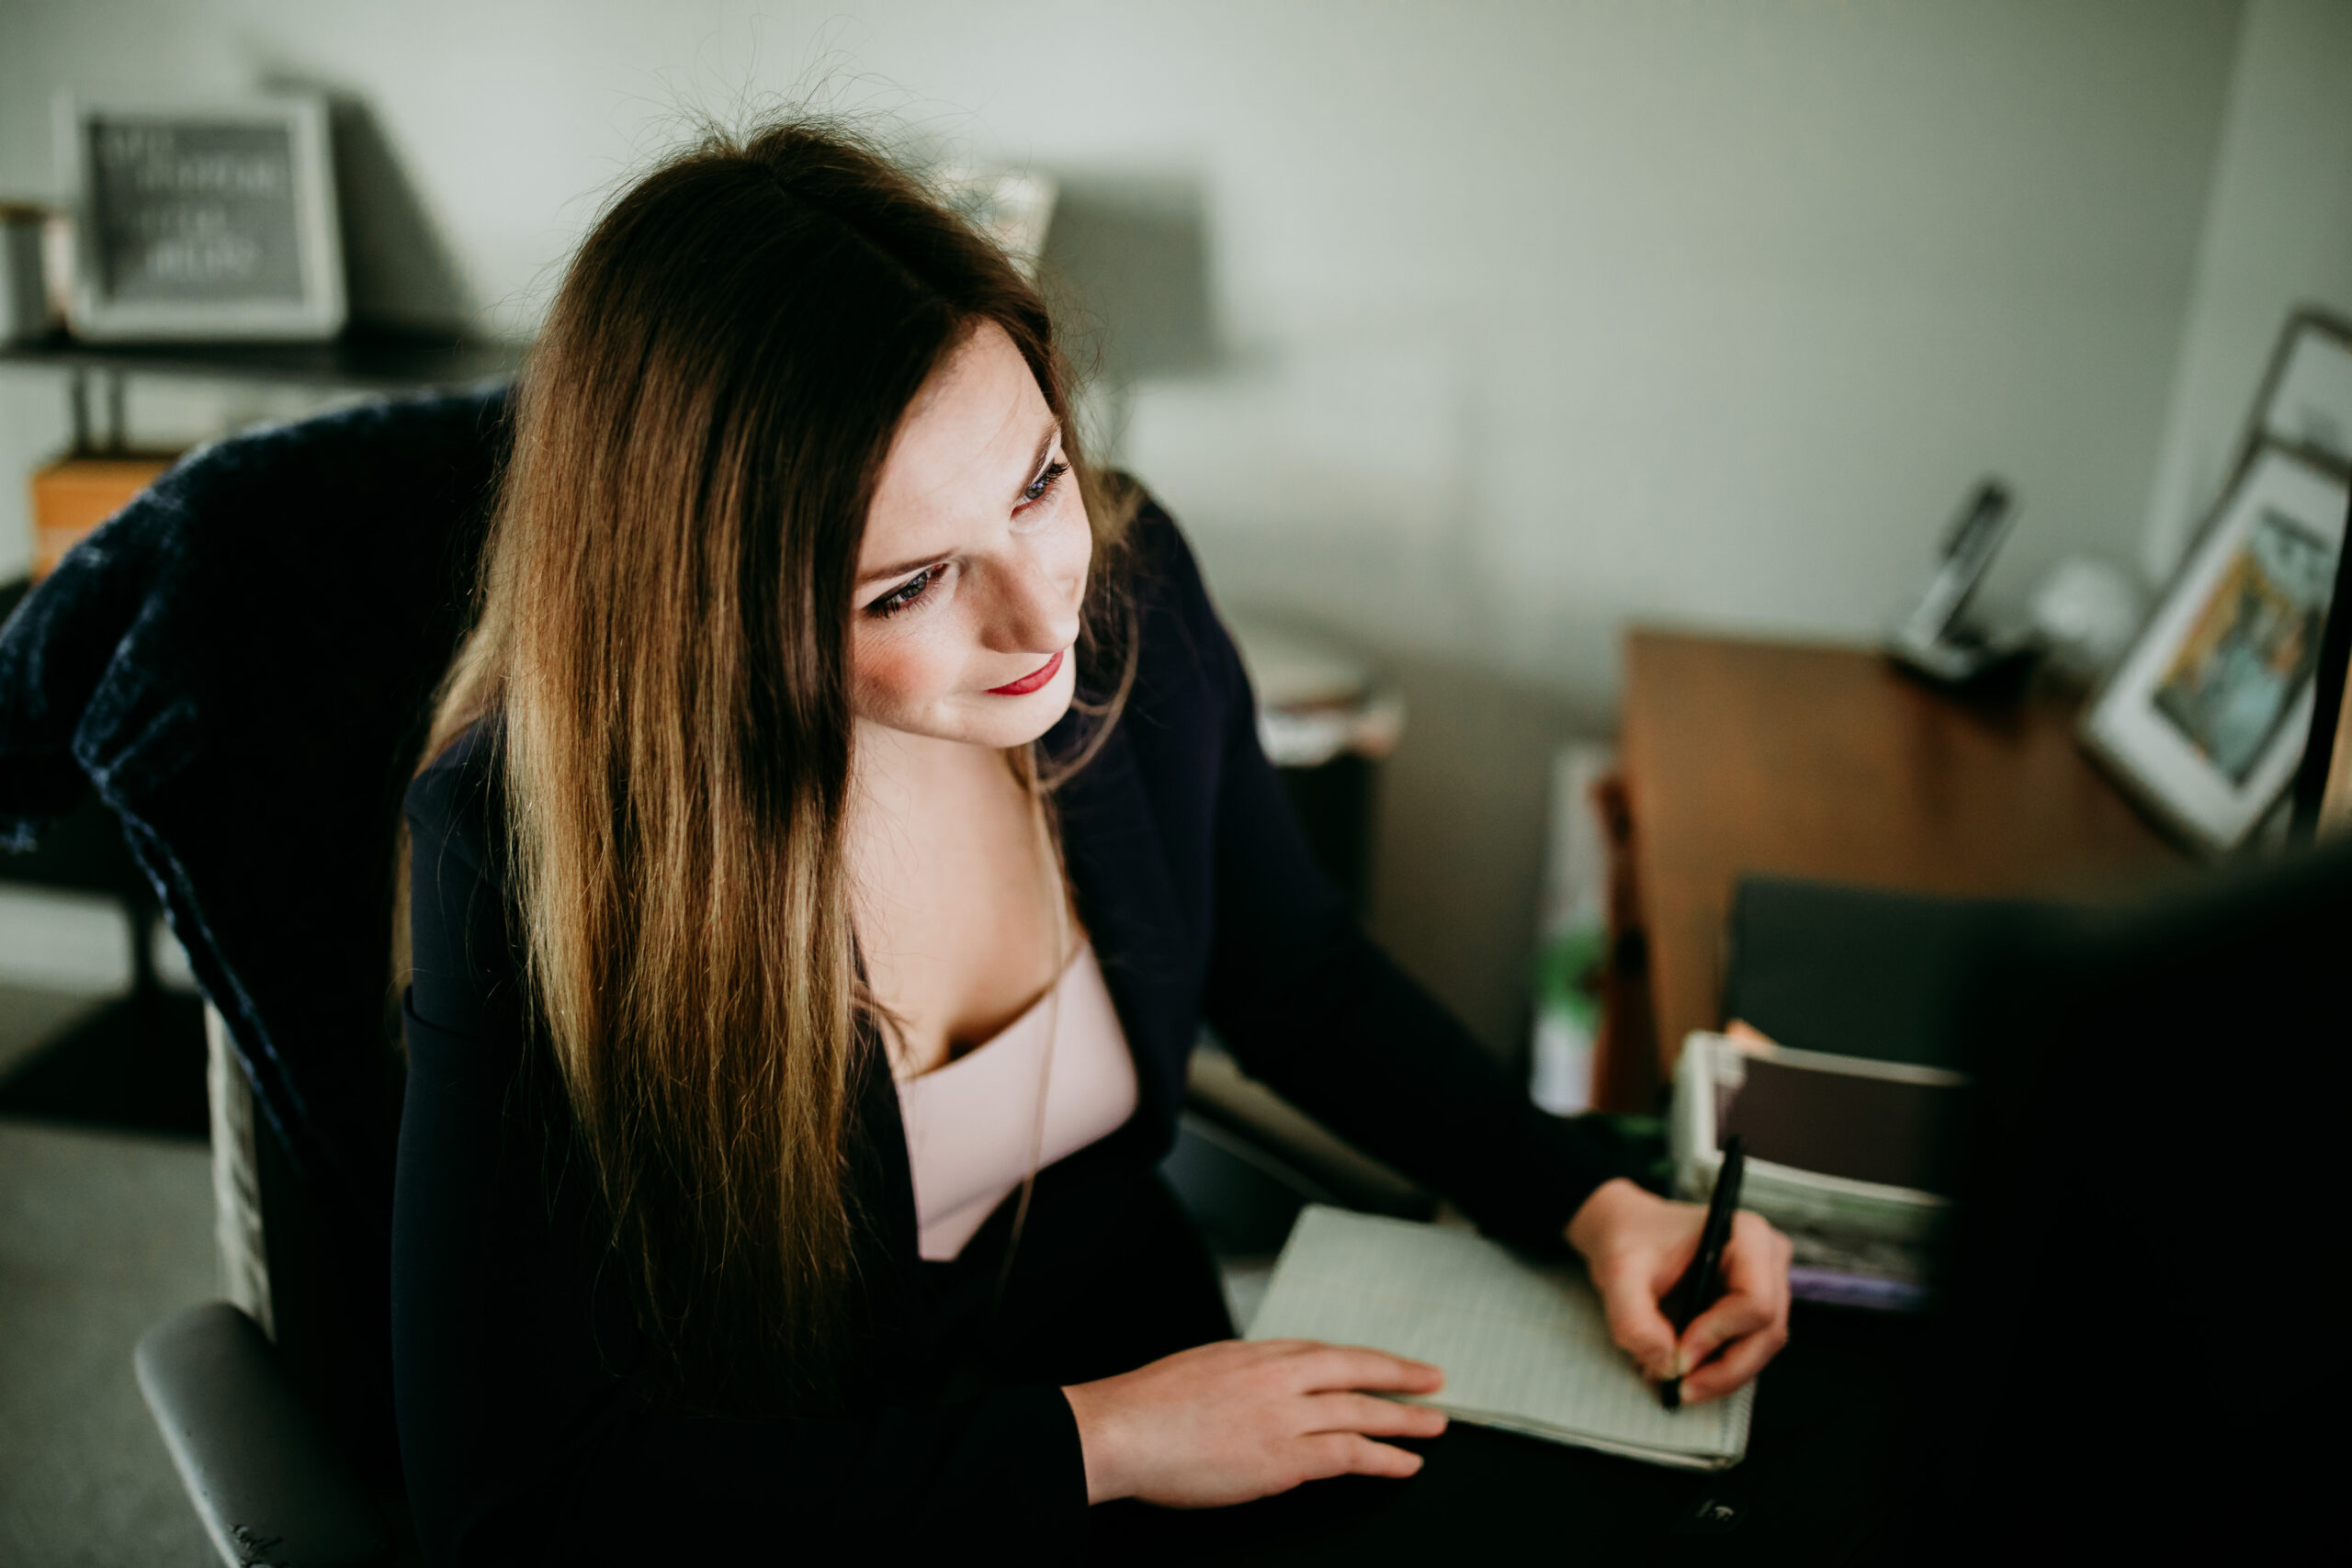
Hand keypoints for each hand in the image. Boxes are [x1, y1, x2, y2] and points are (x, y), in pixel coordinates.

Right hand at [1062, 1339, 1447, 1507]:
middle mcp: (1278, 1376)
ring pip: (1361, 1411)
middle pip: (1355, 1369)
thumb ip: (1242, 1376)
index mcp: (1256, 1353)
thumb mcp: (1203, 1368)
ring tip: (1435, 1425)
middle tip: (1435, 1380)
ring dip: (1404, 1419)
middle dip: (1400, 1375)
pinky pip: (1348, 1454)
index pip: (1325, 1352)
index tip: (1386, 1364)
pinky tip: (1404, 1464)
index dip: (1362, 1361)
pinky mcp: (1283, 1456)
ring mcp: (1284, 1415)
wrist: (1122, 1430)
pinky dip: (1383, 1459)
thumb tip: (1262, 1389)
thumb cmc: (1147, 1407)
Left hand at [1564, 1177, 1791, 1404]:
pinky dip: (1716, 1370)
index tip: (1677, 1354)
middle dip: (1723, 1369)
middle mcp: (1768, 1260)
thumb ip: (1634, 1320)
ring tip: (1672, 1380)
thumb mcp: (1618, 1274)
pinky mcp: (1756, 1312)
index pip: (1755, 1300)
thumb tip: (1668, 1366)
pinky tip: (1680, 1371)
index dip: (1718, 1334)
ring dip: (1719, 1376)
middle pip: (1767, 1332)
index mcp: (1746, 1235)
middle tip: (1678, 1388)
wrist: (1627, 1234)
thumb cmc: (1629, 1242)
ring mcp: (1769, 1287)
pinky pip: (1748, 1352)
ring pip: (1760, 1350)